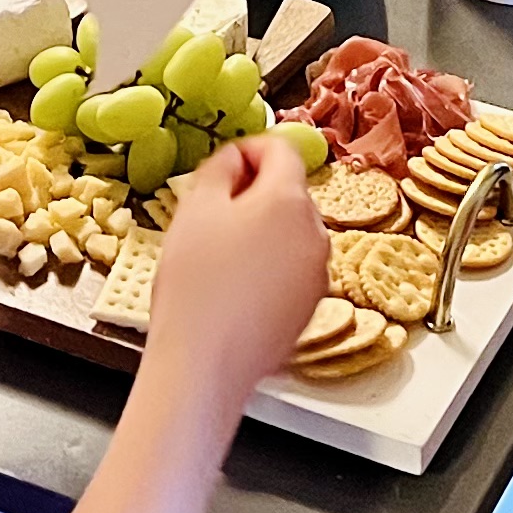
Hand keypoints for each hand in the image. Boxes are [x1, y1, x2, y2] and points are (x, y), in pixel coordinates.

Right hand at [144, 132, 330, 411]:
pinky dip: (269, 266)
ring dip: (262, 230)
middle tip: (211, 213)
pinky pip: (291, 269)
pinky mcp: (309, 307)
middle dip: (254, 193)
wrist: (204, 364)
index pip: (282, 149)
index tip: (225, 165)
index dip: (250, 148)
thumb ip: (221, 166)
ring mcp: (317, 274)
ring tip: (218, 255)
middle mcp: (316, 234)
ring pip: (290, 232)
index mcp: (290, 200)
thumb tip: (237, 159)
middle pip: (289, 192)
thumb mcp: (196, 207)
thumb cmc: (195, 284)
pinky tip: (234, 286)